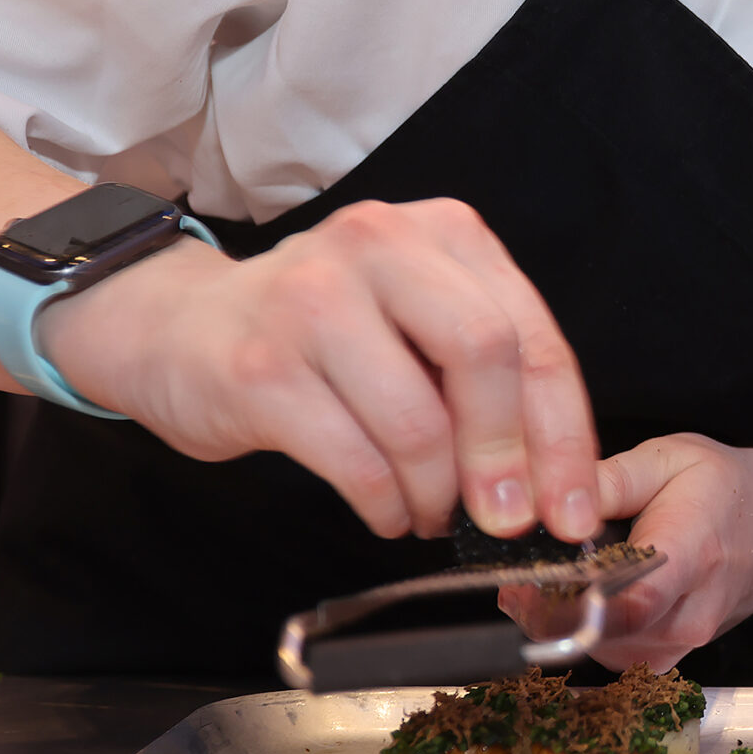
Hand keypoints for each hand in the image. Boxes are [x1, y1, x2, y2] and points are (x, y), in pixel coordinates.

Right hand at [37, 197, 600, 543]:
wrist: (177, 326)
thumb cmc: (318, 331)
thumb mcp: (412, 319)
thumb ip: (483, 375)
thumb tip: (552, 480)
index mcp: (441, 232)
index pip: (533, 335)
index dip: (564, 434)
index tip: (574, 506)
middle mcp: (380, 246)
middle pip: (487, 355)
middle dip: (510, 457)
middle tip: (510, 521)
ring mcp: (314, 300)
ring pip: (418, 420)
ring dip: (440, 492)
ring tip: (435, 514)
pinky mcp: (262, 366)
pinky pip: (353, 458)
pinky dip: (384, 503)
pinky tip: (389, 513)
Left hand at [498, 419, 752, 668]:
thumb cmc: (727, 487)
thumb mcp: (670, 458)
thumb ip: (607, 480)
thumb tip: (545, 498)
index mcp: (690, 556)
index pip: (631, 606)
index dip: (568, 607)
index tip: (523, 590)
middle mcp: (690, 614)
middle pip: (602, 637)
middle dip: (547, 613)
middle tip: (517, 580)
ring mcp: (684, 643)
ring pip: (601, 652)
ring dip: (561, 626)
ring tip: (543, 585)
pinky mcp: (673, 656)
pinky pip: (614, 656)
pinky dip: (584, 634)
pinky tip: (571, 602)